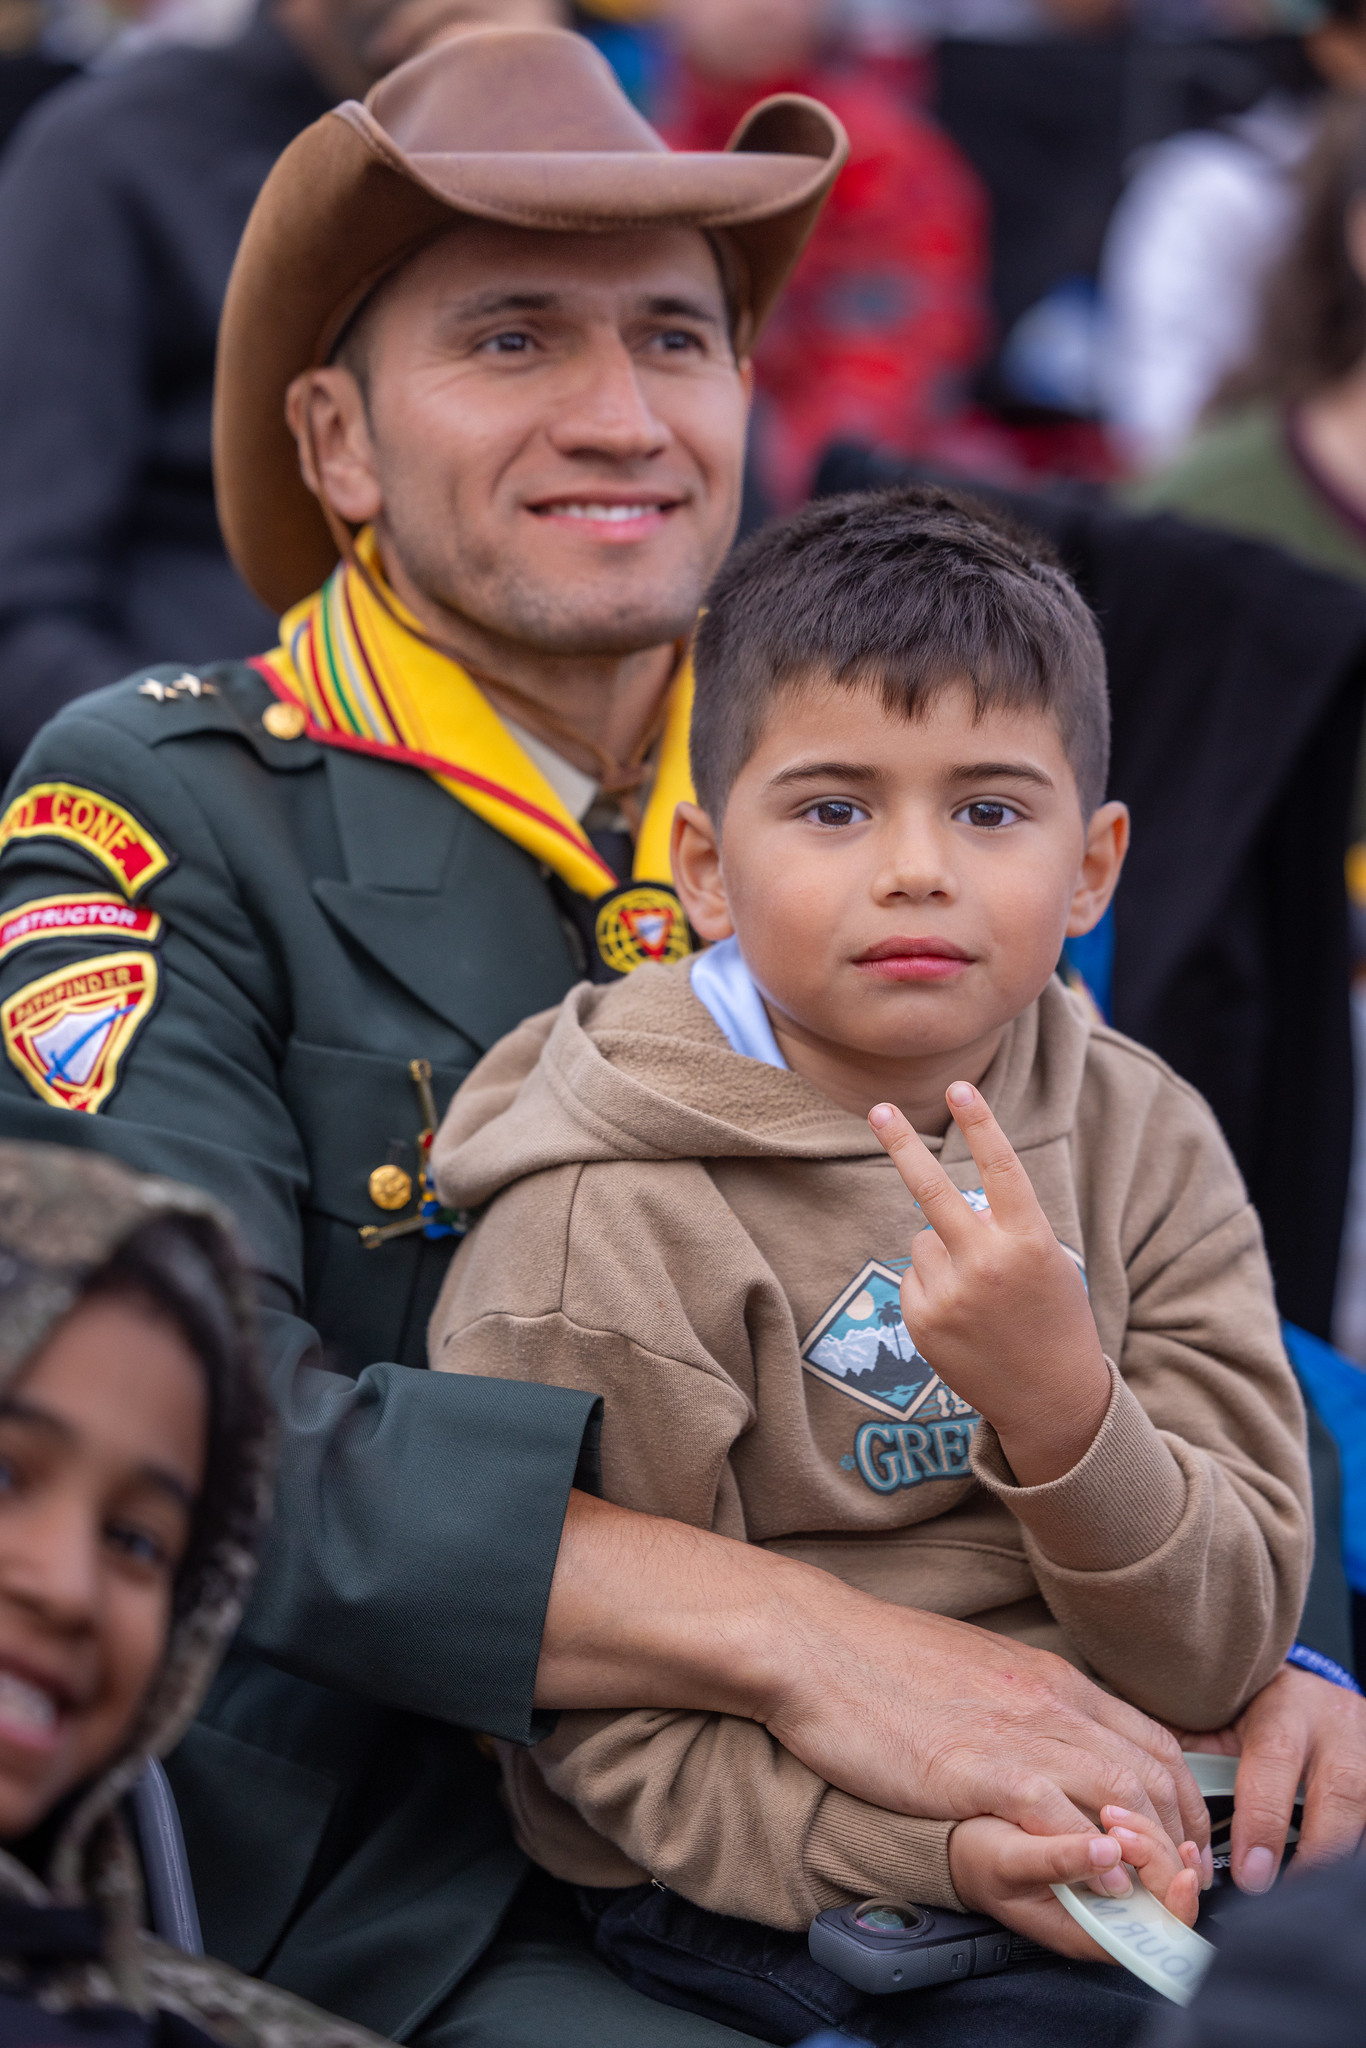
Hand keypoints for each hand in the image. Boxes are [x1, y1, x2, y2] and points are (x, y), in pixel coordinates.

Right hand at [541, 1493, 1210, 1857]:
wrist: (814, 1641)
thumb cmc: (879, 1656)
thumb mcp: (975, 1666)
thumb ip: (1023, 1702)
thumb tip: (1046, 1740)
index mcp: (1052, 1678)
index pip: (1155, 1743)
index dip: (1185, 1804)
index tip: (1182, 1846)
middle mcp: (1053, 1703)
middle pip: (1157, 1778)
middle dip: (1184, 1843)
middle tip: (1180, 1891)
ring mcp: (1023, 1735)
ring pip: (1129, 1804)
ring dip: (1152, 1863)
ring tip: (1152, 1905)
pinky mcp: (985, 1772)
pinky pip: (1067, 1828)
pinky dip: (1096, 1865)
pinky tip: (1101, 1889)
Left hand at [869, 1083, 1110, 1483]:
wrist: (1051, 1397)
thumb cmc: (1054, 1317)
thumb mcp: (1046, 1262)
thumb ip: (1001, 1228)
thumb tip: (944, 1206)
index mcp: (1030, 1243)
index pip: (1001, 1170)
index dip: (981, 1125)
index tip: (961, 1085)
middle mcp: (987, 1265)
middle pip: (933, 1192)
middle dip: (903, 1147)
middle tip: (879, 1109)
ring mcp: (950, 1295)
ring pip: (924, 1237)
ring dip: (944, 1251)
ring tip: (981, 1293)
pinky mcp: (923, 1321)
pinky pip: (914, 1275)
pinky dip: (933, 1285)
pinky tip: (964, 1317)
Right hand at [949, 1802, 1202, 1958]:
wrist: (959, 1845)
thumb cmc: (980, 1861)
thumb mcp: (1010, 1861)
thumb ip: (1057, 1861)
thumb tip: (1108, 1854)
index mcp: (1090, 1932)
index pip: (1158, 1933)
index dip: (1176, 1902)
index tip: (1178, 1866)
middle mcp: (1107, 1917)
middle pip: (1166, 1896)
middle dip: (1158, 1853)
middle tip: (1120, 1822)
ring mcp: (1108, 1890)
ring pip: (1158, 1869)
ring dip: (1150, 1835)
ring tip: (1115, 1811)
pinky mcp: (1103, 1862)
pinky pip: (1141, 1852)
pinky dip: (1144, 1827)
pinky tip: (1129, 1809)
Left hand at [1171, 1664, 1365, 1890]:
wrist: (1312, 1696)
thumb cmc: (1257, 1712)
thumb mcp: (1223, 1717)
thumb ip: (1189, 1750)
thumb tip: (1144, 1793)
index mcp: (1284, 1709)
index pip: (1273, 1761)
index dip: (1262, 1821)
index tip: (1250, 1874)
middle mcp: (1334, 1730)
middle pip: (1338, 1793)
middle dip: (1316, 1851)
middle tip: (1284, 1896)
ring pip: (1365, 1813)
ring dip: (1338, 1859)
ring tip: (1310, 1900)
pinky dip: (1353, 1856)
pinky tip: (1332, 1883)